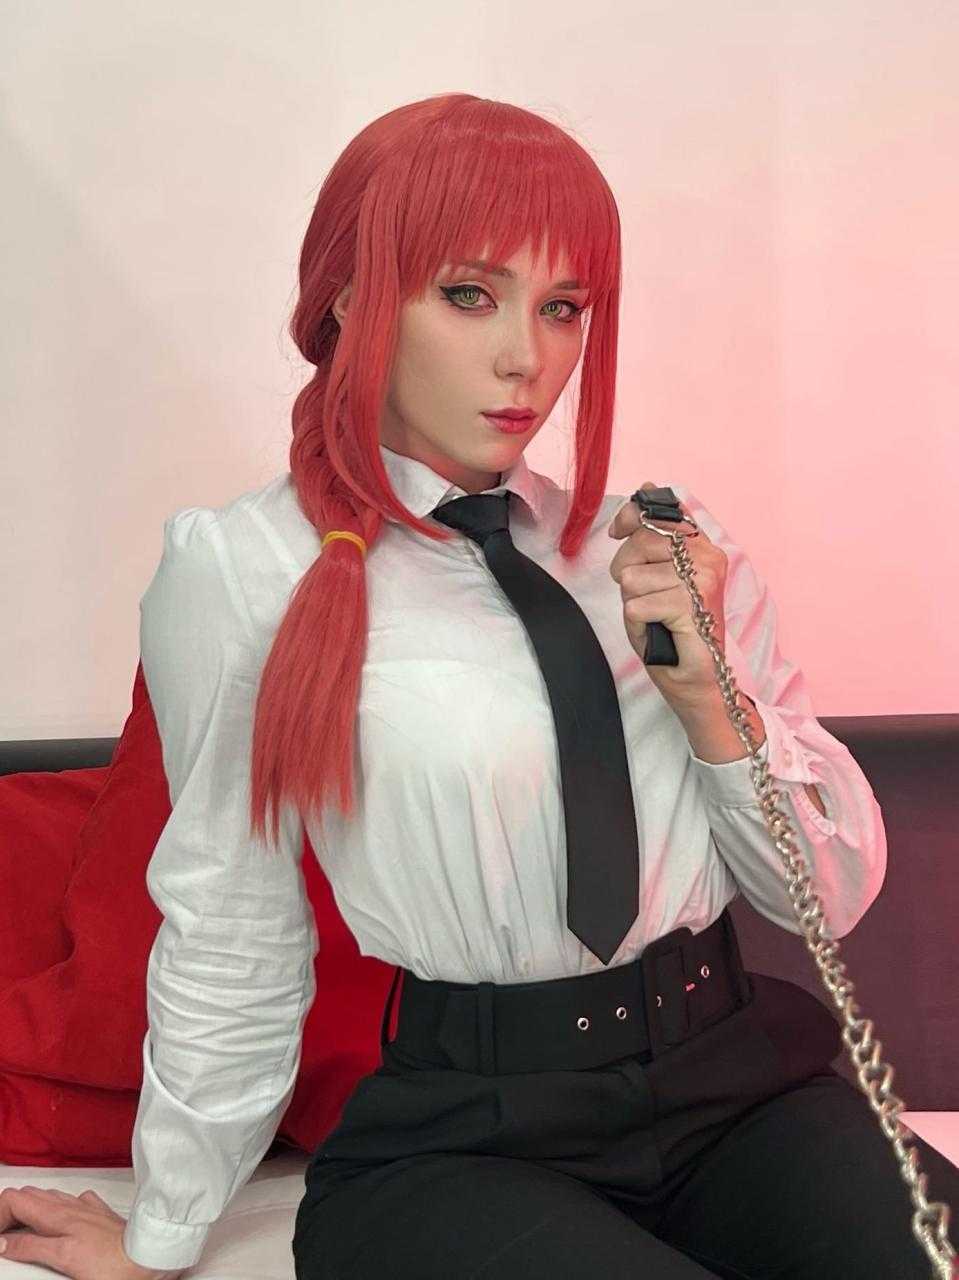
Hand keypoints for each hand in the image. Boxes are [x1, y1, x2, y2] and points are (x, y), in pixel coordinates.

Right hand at [0, 1185, 183, 1278]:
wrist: (147, 1256)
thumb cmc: (111, 1261)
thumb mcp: (63, 1256)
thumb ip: (32, 1246)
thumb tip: (5, 1241)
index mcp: (57, 1215)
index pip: (14, 1199)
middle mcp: (69, 1206)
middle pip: (27, 1196)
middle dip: (9, 1212)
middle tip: (4, 1237)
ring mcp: (84, 1208)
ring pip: (47, 1198)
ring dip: (30, 1210)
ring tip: (22, 1231)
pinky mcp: (97, 1214)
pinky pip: (71, 1203)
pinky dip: (57, 1210)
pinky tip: (59, 1223)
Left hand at [608, 481, 727, 706]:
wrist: (695, 678)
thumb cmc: (673, 629)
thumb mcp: (657, 574)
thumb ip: (653, 536)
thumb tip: (646, 488)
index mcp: (703, 546)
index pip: (662, 510)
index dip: (632, 516)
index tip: (619, 531)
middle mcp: (708, 558)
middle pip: (641, 540)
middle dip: (627, 569)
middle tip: (643, 595)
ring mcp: (702, 581)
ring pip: (633, 575)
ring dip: (634, 600)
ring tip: (655, 615)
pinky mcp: (691, 605)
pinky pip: (636, 604)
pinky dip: (638, 622)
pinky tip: (658, 630)